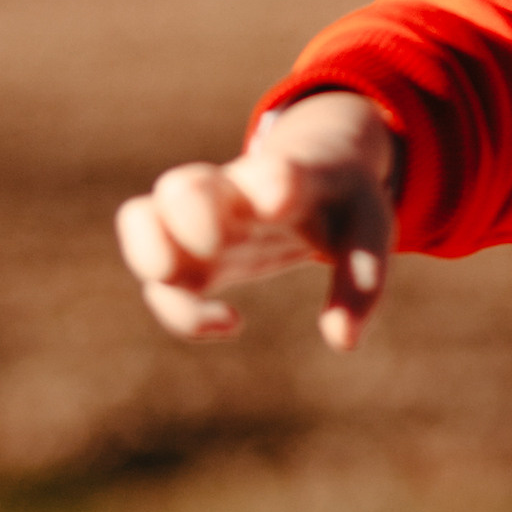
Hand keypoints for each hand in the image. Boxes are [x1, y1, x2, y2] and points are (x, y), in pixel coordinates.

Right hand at [114, 91, 396, 351]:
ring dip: (148, 252)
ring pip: (141, 219)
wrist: (310, 171)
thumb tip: (343, 341)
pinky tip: (232, 323)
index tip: (279, 200)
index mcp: (289, 175)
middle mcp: (233, 192)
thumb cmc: (340, 203)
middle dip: (190, 213)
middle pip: (183, 187)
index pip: (274, 173)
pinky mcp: (187, 253)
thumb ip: (362, 281)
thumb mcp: (369, 232)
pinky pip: (159, 281)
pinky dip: (181, 312)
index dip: (273, 184)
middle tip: (214, 244)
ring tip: (174, 278)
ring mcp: (200, 219)